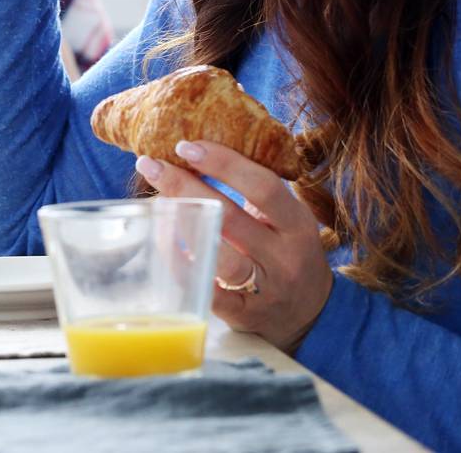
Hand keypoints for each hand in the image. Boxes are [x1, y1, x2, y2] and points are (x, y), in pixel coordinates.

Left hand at [134, 141, 332, 353]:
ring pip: (222, 257)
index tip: (186, 145)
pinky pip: (211, 294)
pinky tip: (163, 247)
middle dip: (185, 186)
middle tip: (150, 164)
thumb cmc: (286, 251)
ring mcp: (266, 288)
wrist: (310, 314)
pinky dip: (184, 269)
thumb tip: (197, 150)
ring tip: (153, 206)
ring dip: (181, 228)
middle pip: (231, 217)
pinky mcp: (246, 316)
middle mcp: (284, 255)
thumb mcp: (285, 219)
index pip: (263, 186)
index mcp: (297, 223)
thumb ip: (255, 190)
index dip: (224, 163)